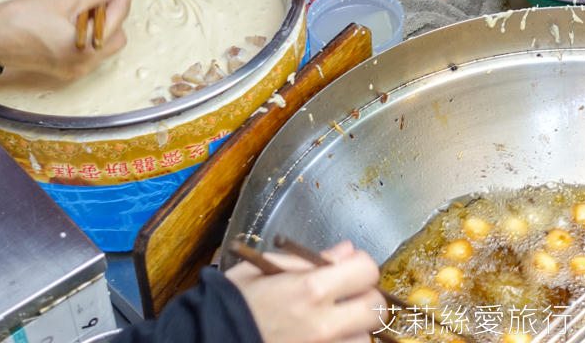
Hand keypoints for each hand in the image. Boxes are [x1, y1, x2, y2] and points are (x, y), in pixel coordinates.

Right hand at [0, 0, 136, 79]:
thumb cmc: (22, 18)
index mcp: (87, 48)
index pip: (118, 14)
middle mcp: (85, 64)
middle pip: (115, 32)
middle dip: (111, 8)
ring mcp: (75, 69)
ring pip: (102, 39)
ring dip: (97, 17)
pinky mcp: (64, 67)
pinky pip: (87, 46)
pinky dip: (86, 29)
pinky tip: (72, 12)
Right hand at [226, 241, 384, 342]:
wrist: (208, 341)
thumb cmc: (232, 304)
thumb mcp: (264, 269)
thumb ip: (309, 261)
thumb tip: (345, 251)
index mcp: (310, 289)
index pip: (367, 270)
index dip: (361, 267)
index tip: (351, 271)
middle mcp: (322, 323)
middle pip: (376, 309)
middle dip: (367, 300)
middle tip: (350, 299)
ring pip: (364, 339)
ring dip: (354, 331)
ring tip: (333, 326)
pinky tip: (325, 339)